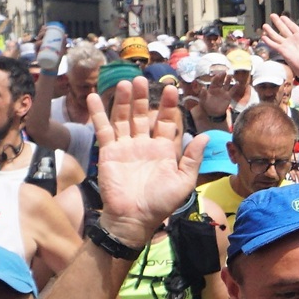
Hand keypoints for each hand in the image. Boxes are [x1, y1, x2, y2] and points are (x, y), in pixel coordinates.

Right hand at [86, 78, 203, 245]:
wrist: (133, 219)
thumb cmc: (161, 203)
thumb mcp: (183, 181)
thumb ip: (192, 158)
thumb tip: (204, 137)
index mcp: (164, 150)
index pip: (167, 122)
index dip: (168, 106)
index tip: (171, 89)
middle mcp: (145, 144)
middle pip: (144, 115)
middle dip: (144, 98)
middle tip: (142, 80)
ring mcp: (126, 147)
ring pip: (125, 118)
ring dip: (125, 101)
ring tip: (126, 83)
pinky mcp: (109, 152)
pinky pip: (103, 129)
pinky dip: (99, 113)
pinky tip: (93, 97)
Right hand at [260, 12, 298, 81]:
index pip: (292, 26)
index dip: (287, 21)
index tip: (282, 16)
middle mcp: (292, 39)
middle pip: (283, 29)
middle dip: (277, 22)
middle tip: (272, 15)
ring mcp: (286, 45)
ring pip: (276, 36)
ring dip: (270, 31)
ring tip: (264, 25)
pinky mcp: (282, 51)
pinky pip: (274, 45)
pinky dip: (268, 41)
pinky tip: (263, 37)